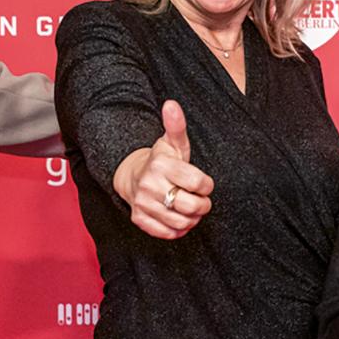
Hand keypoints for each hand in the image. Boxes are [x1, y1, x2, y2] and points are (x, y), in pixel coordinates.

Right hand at [113, 99, 214, 239]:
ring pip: (181, 223)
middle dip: (203, 205)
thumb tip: (172, 104)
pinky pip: (166, 233)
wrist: (132, 176)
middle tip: (201, 200)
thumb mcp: (173, 143)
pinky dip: (177, 230)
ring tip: (190, 209)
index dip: (206, 185)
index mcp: (162, 165)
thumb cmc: (162, 160)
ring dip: (192, 219)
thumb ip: (176, 125)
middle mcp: (149, 185)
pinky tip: (178, 218)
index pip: (199, 183)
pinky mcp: (139, 219)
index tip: (202, 183)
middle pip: (192, 206)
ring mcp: (143, 203)